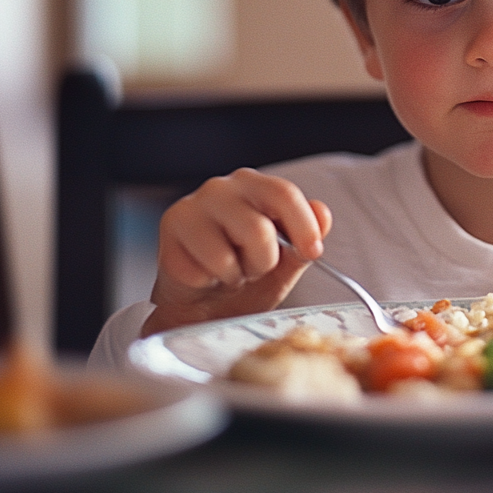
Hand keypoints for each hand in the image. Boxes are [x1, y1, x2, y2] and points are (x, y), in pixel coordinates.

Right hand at [140, 168, 331, 335]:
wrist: (199, 307)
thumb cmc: (244, 277)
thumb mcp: (284, 262)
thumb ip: (306, 238)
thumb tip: (322, 214)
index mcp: (254, 185)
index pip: (285, 194)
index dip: (304, 226)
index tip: (312, 251)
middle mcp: (221, 187)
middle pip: (259, 227)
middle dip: (265, 260)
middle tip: (257, 269)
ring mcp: (192, 206)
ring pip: (229, 253)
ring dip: (237, 273)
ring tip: (230, 272)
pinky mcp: (170, 228)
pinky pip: (203, 268)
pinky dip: (211, 281)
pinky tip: (205, 276)